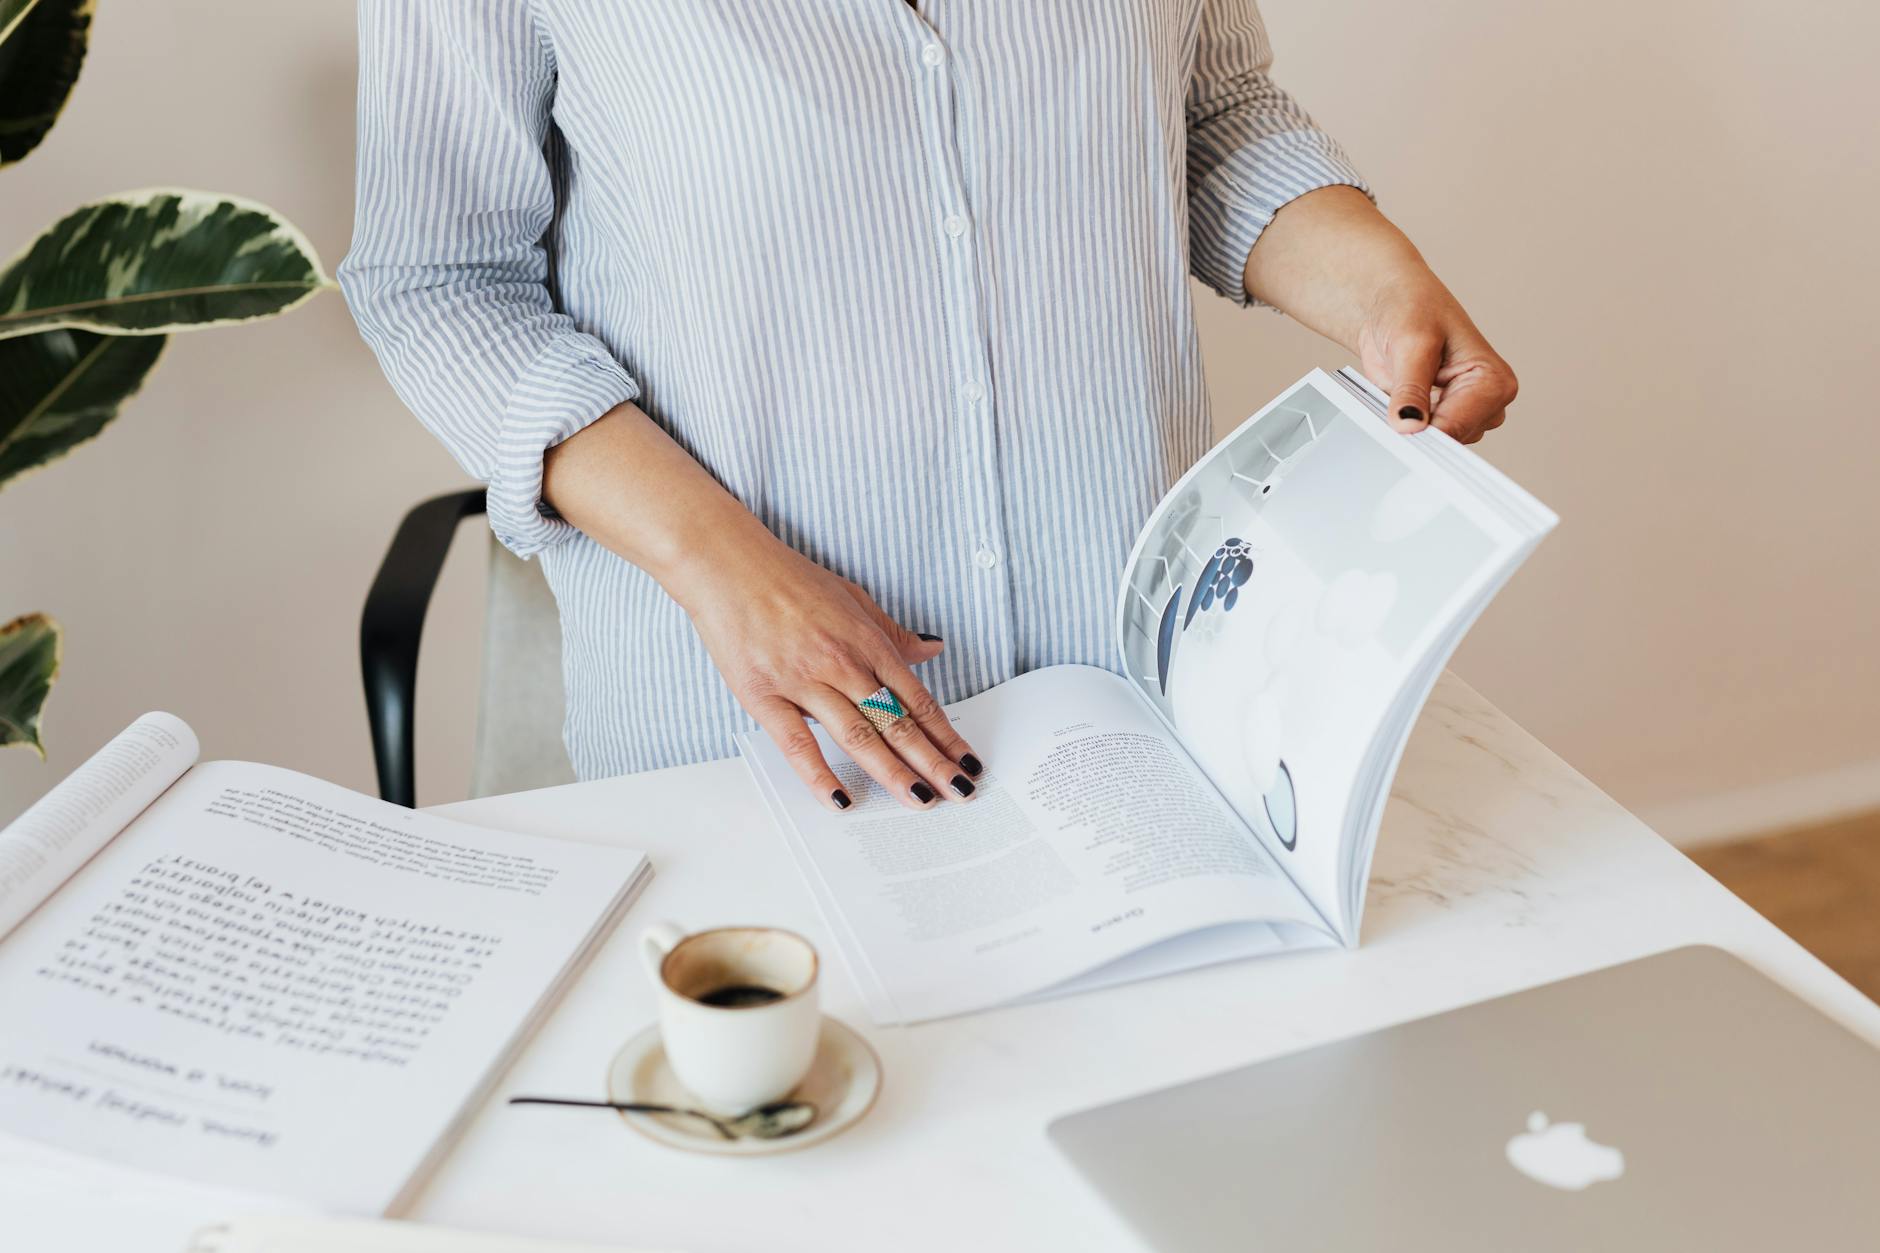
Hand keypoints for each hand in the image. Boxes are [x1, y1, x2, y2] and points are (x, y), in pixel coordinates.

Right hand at [674, 529, 982, 812]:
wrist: (728, 565)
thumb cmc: (788, 579)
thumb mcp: (852, 598)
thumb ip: (891, 632)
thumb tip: (931, 647)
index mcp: (867, 642)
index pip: (917, 700)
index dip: (945, 735)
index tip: (966, 761)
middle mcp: (842, 664)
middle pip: (896, 723)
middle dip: (932, 762)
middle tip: (958, 791)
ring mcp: (804, 681)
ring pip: (858, 736)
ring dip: (893, 772)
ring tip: (920, 799)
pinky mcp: (764, 696)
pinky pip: (797, 742)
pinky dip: (819, 774)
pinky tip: (841, 799)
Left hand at [1355, 277, 1517, 443]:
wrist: (1393, 304)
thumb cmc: (1412, 309)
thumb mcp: (1411, 344)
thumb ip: (1411, 388)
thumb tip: (1409, 425)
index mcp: (1493, 381)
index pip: (1458, 427)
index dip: (1424, 433)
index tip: (1397, 432)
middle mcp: (1487, 401)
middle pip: (1448, 440)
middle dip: (1416, 427)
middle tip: (1392, 403)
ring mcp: (1466, 412)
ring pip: (1434, 443)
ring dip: (1408, 423)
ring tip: (1396, 390)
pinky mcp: (1443, 417)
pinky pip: (1422, 437)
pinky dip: (1403, 424)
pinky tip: (1395, 400)